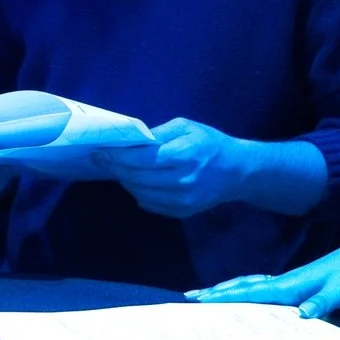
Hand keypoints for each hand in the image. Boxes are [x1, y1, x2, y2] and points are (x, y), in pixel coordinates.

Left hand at [104, 119, 254, 217]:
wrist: (237, 171)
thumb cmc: (209, 143)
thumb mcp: (186, 127)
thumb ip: (158, 133)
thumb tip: (131, 141)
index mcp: (185, 154)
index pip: (142, 158)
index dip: (118, 155)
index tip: (101, 149)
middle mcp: (183, 180)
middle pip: (137, 177)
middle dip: (115, 167)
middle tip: (101, 158)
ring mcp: (182, 200)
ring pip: (140, 192)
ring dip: (125, 180)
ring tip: (118, 168)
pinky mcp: (182, 212)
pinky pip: (150, 204)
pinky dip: (138, 192)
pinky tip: (135, 181)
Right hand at [187, 234, 339, 319]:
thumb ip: (322, 303)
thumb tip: (301, 316)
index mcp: (292, 285)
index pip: (252, 292)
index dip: (226, 296)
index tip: (202, 299)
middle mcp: (285, 282)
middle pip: (243, 286)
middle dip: (217, 292)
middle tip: (190, 297)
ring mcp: (289, 282)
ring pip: (250, 285)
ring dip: (227, 290)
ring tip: (206, 296)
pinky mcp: (296, 285)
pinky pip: (261, 288)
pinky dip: (244, 290)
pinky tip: (241, 295)